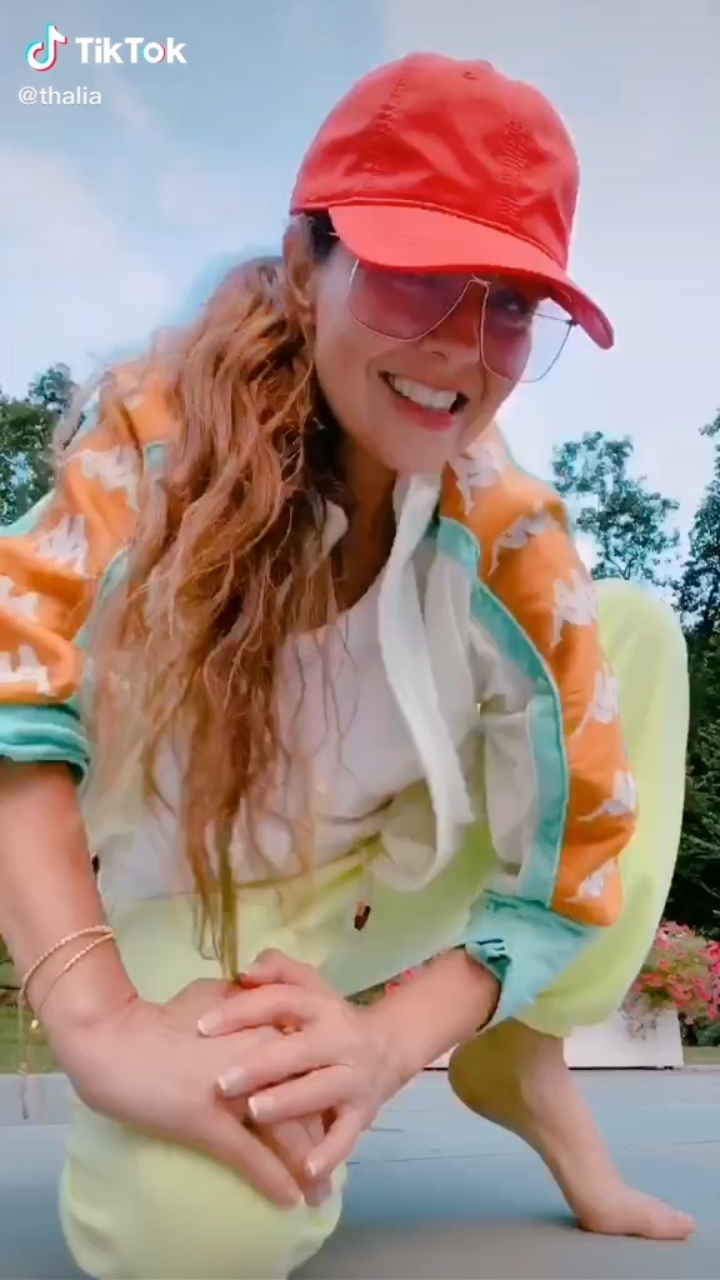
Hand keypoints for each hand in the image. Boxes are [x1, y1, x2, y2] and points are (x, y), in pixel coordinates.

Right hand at [52, 978, 327, 1207]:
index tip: (334, 1112)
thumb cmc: (160, 1019)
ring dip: (306, 1167)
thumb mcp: (213, 998)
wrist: (114, 1039)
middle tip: (334, 1159)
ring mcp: (237, 1092)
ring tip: (319, 1190)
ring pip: (287, 1133)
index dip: (322, 1092)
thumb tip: (262, 1007)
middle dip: (324, 1134)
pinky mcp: (210, 1122)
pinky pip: (251, 1157)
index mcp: (263, 1024)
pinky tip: (289, 1200)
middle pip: (308, 1100)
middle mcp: (261, 1057)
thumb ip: (247, 1004)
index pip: (308, 1062)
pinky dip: (273, 1180)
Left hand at [198, 951, 395, 1180]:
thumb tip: (246, 970)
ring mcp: (353, 1077)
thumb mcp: (308, 987)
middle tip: (222, 1081)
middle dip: (260, 1065)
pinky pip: (346, 1134)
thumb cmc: (328, 1020)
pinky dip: (330, 1152)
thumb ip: (277, 970)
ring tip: (254, 1112)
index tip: (201, 1026)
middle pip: (298, 1050)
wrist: (389, 1047)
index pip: (280, 1002)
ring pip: (320, 1090)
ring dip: (289, 1102)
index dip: (242, 1011)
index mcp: (321, 1006)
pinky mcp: (362, 1112)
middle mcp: (339, 1039)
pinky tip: (306, 1169)